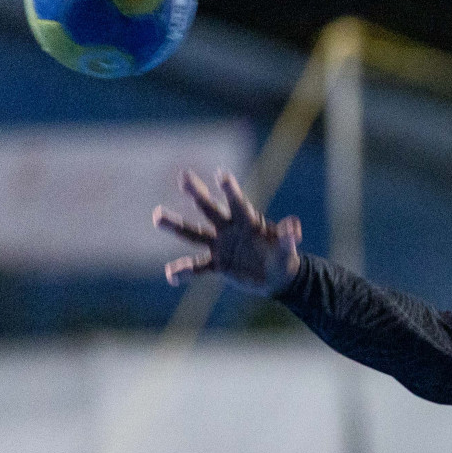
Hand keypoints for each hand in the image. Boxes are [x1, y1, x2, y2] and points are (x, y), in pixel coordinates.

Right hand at [154, 169, 301, 295]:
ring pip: (194, 234)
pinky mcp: (217, 264)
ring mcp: (220, 246)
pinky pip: (197, 267)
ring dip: (175, 225)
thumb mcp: (288, 251)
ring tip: (157, 216)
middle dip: (198, 193)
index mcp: (249, 222)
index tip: (222, 175)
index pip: (238, 203)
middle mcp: (230, 229)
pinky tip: (171, 275)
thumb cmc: (284, 259)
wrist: (277, 278)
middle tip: (184, 176)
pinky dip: (184, 271)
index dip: (231, 190)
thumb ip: (287, 239)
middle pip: (211, 209)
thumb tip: (294, 227)